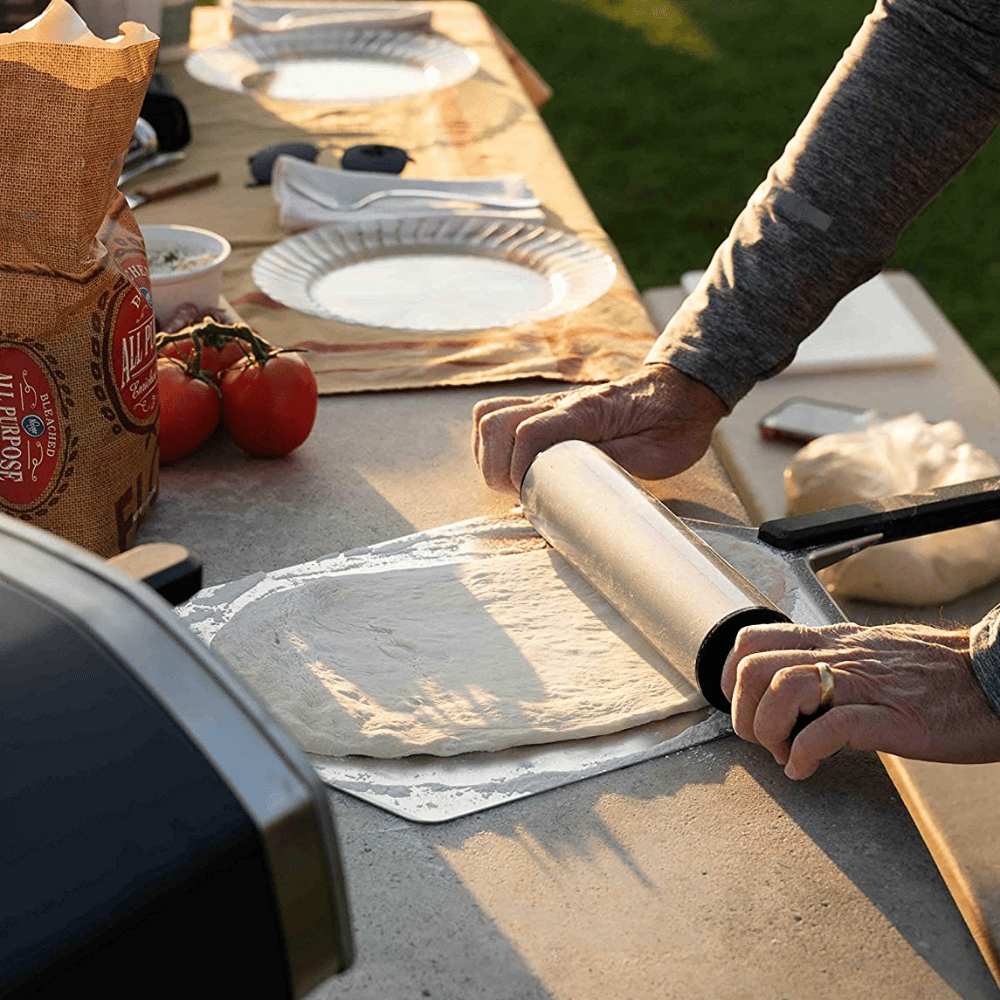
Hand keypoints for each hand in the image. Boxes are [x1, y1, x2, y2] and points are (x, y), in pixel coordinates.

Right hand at [471, 364, 728, 493]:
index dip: (517, 469)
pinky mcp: (545, 409)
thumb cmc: (672, 425)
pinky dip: (493, 444)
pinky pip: (499, 415)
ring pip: (488, 416)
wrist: (681, 393)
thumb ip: (611, 465)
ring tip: (514, 483)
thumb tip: (573, 487)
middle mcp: (559, 402)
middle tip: (521, 494)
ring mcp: (548, 403)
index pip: (528, 433)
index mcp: (587, 411)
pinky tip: (513, 466)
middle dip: (495, 467)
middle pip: (494, 422)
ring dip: (488, 455)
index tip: (530, 496)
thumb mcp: (654, 454)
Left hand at [720, 621, 999, 778]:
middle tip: (762, 739)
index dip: (731, 676)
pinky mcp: (893, 717)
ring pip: (783, 689)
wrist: (998, 678)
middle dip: (743, 710)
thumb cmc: (939, 672)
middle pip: (755, 666)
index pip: (755, 638)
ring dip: (768, 730)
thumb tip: (794, 688)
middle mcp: (841, 656)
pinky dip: (803, 753)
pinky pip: (829, 728)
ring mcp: (866, 684)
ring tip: (782, 754)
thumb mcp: (873, 653)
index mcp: (834, 641)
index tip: (742, 706)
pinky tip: (804, 769)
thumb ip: (832, 664)